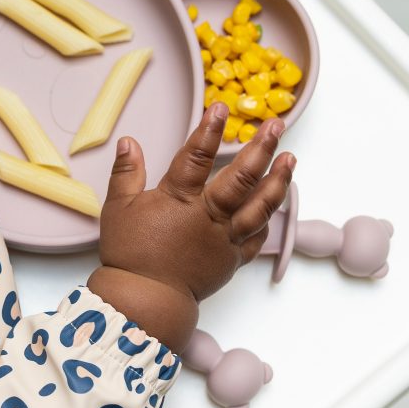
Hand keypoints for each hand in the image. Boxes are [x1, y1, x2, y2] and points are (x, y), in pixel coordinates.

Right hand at [87, 103, 294, 351]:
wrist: (146, 300)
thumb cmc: (131, 254)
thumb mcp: (117, 209)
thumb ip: (126, 173)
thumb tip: (129, 142)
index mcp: (180, 199)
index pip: (197, 156)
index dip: (210, 129)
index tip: (221, 107)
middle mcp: (209, 216)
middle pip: (242, 177)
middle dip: (261, 148)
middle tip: (275, 126)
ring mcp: (225, 238)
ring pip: (259, 206)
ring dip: (278, 180)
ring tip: (291, 158)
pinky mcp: (232, 259)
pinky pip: (257, 237)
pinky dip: (268, 219)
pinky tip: (276, 203)